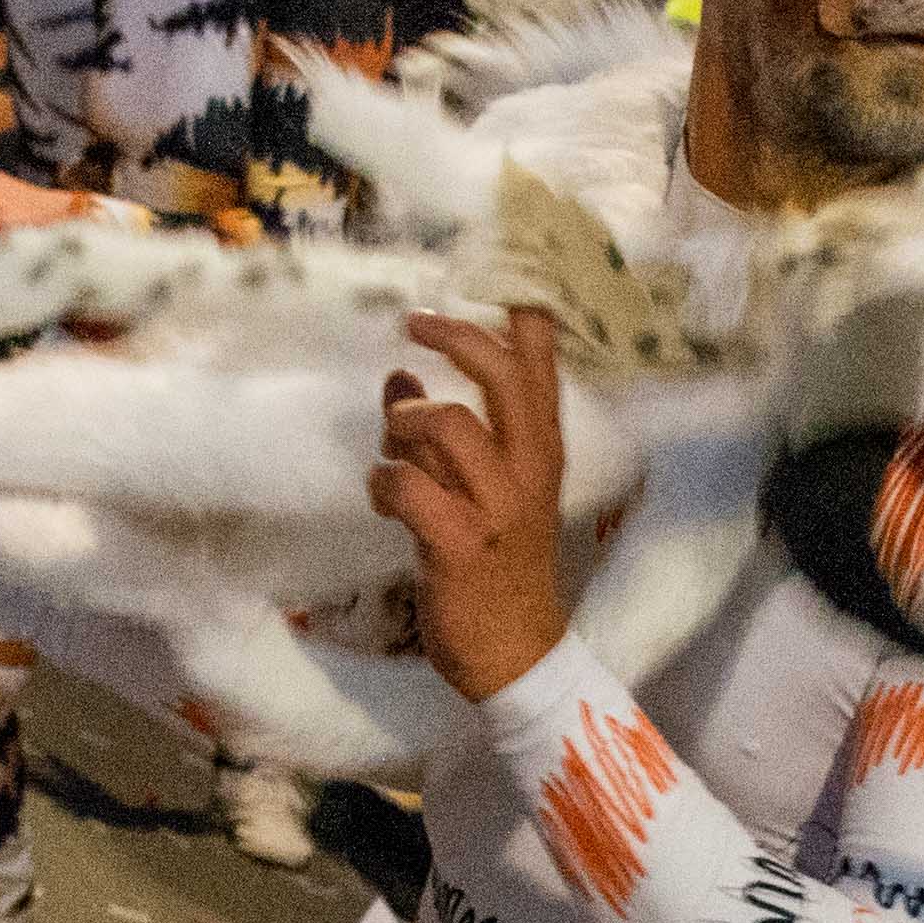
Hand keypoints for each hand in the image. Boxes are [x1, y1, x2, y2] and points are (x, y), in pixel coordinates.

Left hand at [373, 304, 571, 705]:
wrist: (517, 654)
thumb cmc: (499, 567)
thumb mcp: (486, 490)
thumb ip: (444, 434)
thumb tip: (397, 376)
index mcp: (541, 450)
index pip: (541, 361)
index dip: (519, 309)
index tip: (491, 268)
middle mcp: (528, 469)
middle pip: (502, 375)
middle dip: (455, 337)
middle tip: (414, 324)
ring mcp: (496, 508)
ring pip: (447, 425)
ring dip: (405, 421)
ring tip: (393, 442)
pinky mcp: (458, 546)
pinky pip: (408, 488)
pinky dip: (383, 482)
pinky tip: (382, 497)